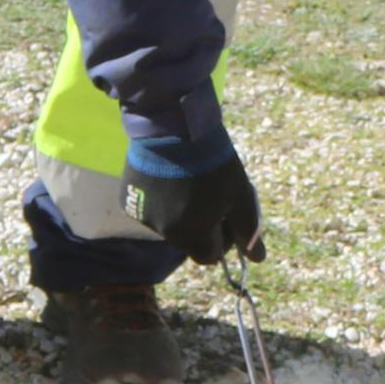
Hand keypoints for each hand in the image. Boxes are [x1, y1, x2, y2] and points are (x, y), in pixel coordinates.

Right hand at [135, 154, 263, 264]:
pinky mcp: (127, 198)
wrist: (174, 125)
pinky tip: (166, 176)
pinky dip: (159, 198)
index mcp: (192, 234)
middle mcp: (164, 231)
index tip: (227, 218)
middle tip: (210, 198)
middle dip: (201, 226)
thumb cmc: (214, 162)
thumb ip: (247, 230)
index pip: (209, 256)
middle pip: (188, 241)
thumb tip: (257, 259)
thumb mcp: (239, 195)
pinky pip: (148, 208)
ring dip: (180, 212)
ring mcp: (143, 215)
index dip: (223, 241)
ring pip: (168, 224)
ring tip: (187, 181)